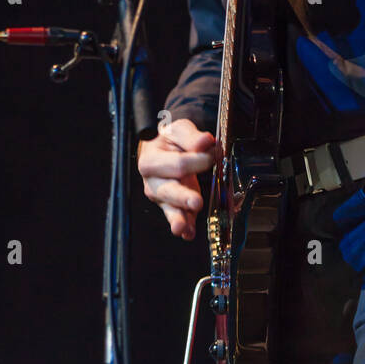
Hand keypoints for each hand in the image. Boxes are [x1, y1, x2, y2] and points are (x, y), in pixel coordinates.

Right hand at [137, 118, 215, 240]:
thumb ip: (191, 136)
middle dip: (182, 197)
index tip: (213, 153)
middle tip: (196, 202)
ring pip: (169, 208)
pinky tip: (189, 233)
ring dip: (178, 217)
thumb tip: (205, 141)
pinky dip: (185, 226)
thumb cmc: (171, 140)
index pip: (177, 164)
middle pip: (168, 190)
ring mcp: (161, 196)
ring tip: (182, 227)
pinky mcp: (171, 206)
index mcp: (151, 159)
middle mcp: (152, 180)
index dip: (197, 160)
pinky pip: (177, 217)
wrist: (166, 148)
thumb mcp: (179, 130)